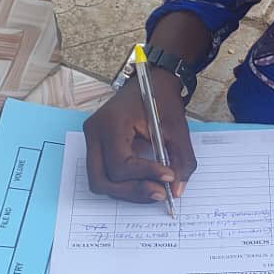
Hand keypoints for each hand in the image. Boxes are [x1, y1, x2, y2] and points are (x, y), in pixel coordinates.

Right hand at [82, 69, 196, 202]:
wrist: (153, 80)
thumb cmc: (163, 99)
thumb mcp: (178, 128)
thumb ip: (181, 160)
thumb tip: (177, 190)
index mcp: (111, 123)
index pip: (120, 164)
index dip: (145, 175)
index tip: (169, 177)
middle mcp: (94, 132)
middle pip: (102, 179)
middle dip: (132, 190)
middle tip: (160, 193)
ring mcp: (92, 139)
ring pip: (100, 181)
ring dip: (128, 190)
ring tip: (156, 189)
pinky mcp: (97, 145)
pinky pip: (104, 173)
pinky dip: (124, 183)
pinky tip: (146, 182)